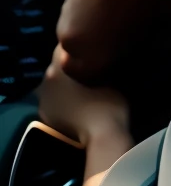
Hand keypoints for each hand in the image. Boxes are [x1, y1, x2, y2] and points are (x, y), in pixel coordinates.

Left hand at [39, 44, 132, 185]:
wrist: (101, 138)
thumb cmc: (108, 104)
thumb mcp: (112, 78)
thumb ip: (100, 66)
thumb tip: (100, 58)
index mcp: (59, 66)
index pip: (62, 47)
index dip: (76, 47)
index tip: (90, 50)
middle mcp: (46, 80)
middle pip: (57, 66)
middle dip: (71, 66)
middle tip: (90, 70)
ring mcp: (43, 99)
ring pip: (54, 83)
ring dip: (66, 83)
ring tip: (84, 88)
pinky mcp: (45, 115)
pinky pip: (54, 100)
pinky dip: (63, 100)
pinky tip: (77, 104)